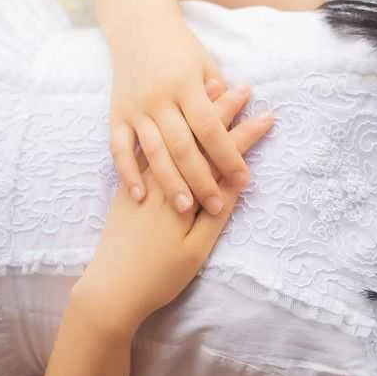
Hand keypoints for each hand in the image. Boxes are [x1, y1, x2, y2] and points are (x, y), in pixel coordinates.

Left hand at [76, 81, 274, 332]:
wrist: (108, 289)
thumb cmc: (159, 276)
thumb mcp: (196, 249)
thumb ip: (216, 213)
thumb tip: (236, 181)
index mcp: (183, 192)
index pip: (221, 154)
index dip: (247, 135)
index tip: (268, 116)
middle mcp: (162, 177)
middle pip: (198, 136)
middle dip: (224, 111)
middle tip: (245, 90)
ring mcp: (142, 178)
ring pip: (174, 134)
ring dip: (194, 112)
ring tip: (212, 86)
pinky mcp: (128, 186)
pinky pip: (150, 144)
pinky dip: (167, 126)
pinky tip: (172, 114)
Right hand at [108, 19, 248, 216]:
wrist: (138, 26)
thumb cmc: (180, 47)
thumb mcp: (206, 65)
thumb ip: (218, 97)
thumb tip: (238, 128)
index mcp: (186, 84)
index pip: (210, 127)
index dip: (228, 154)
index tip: (244, 178)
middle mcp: (159, 98)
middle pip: (183, 146)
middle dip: (202, 179)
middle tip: (216, 205)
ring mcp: (135, 107)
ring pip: (153, 152)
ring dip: (169, 182)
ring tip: (185, 208)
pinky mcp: (116, 114)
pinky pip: (119, 148)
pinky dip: (127, 172)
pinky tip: (139, 195)